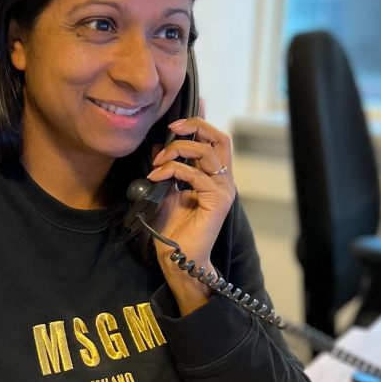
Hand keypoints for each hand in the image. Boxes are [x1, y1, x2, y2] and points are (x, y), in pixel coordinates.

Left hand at [146, 114, 235, 314]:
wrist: (179, 258)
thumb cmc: (174, 229)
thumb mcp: (165, 191)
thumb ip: (167, 168)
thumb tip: (158, 145)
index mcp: (213, 176)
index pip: (213, 140)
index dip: (199, 124)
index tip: (173, 123)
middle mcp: (223, 180)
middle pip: (220, 138)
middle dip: (195, 126)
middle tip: (171, 129)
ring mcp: (223, 190)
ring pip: (206, 153)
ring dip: (178, 150)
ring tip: (158, 161)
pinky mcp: (217, 201)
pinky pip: (195, 174)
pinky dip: (173, 170)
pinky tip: (157, 175)